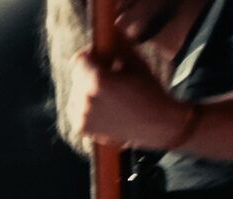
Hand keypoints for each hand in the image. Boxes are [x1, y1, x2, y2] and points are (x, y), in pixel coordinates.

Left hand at [68, 45, 192, 149]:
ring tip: (108, 94)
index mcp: (97, 81)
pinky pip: (75, 110)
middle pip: (77, 77)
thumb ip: (116, 48)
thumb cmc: (149, 91)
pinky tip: (103, 106)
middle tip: (108, 76)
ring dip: (87, 90)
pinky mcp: (82, 128)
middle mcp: (85, 99)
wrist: (157, 124)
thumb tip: (107, 36)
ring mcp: (82, 116)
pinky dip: (85, 106)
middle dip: (90, 74)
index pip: (78, 60)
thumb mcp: (136, 63)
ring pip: (75, 94)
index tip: (100, 57)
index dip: (90, 56)